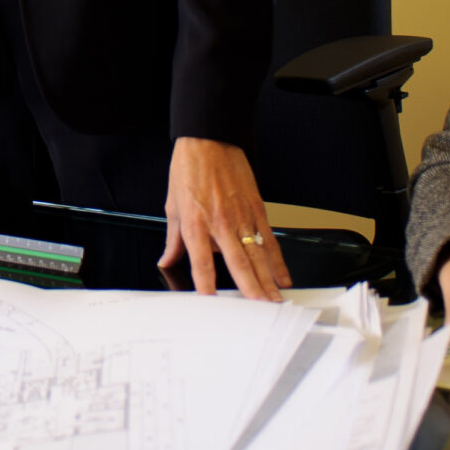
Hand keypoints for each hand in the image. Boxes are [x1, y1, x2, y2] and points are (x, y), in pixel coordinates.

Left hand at [158, 138, 290, 299]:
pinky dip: (277, 260)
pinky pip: (269, 239)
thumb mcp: (172, 205)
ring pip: (257, 255)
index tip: (212, 303)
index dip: (206, 283)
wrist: (209, 139)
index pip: (201, 261)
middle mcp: (220, 223)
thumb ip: (173, 238)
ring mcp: (241, 216)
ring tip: (275, 300)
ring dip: (268, 281)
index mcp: (195, 223)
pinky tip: (283, 276)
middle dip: (250, 289)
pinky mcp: (257, 208)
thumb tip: (167, 260)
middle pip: (238, 263)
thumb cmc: (188, 168)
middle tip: (261, 310)